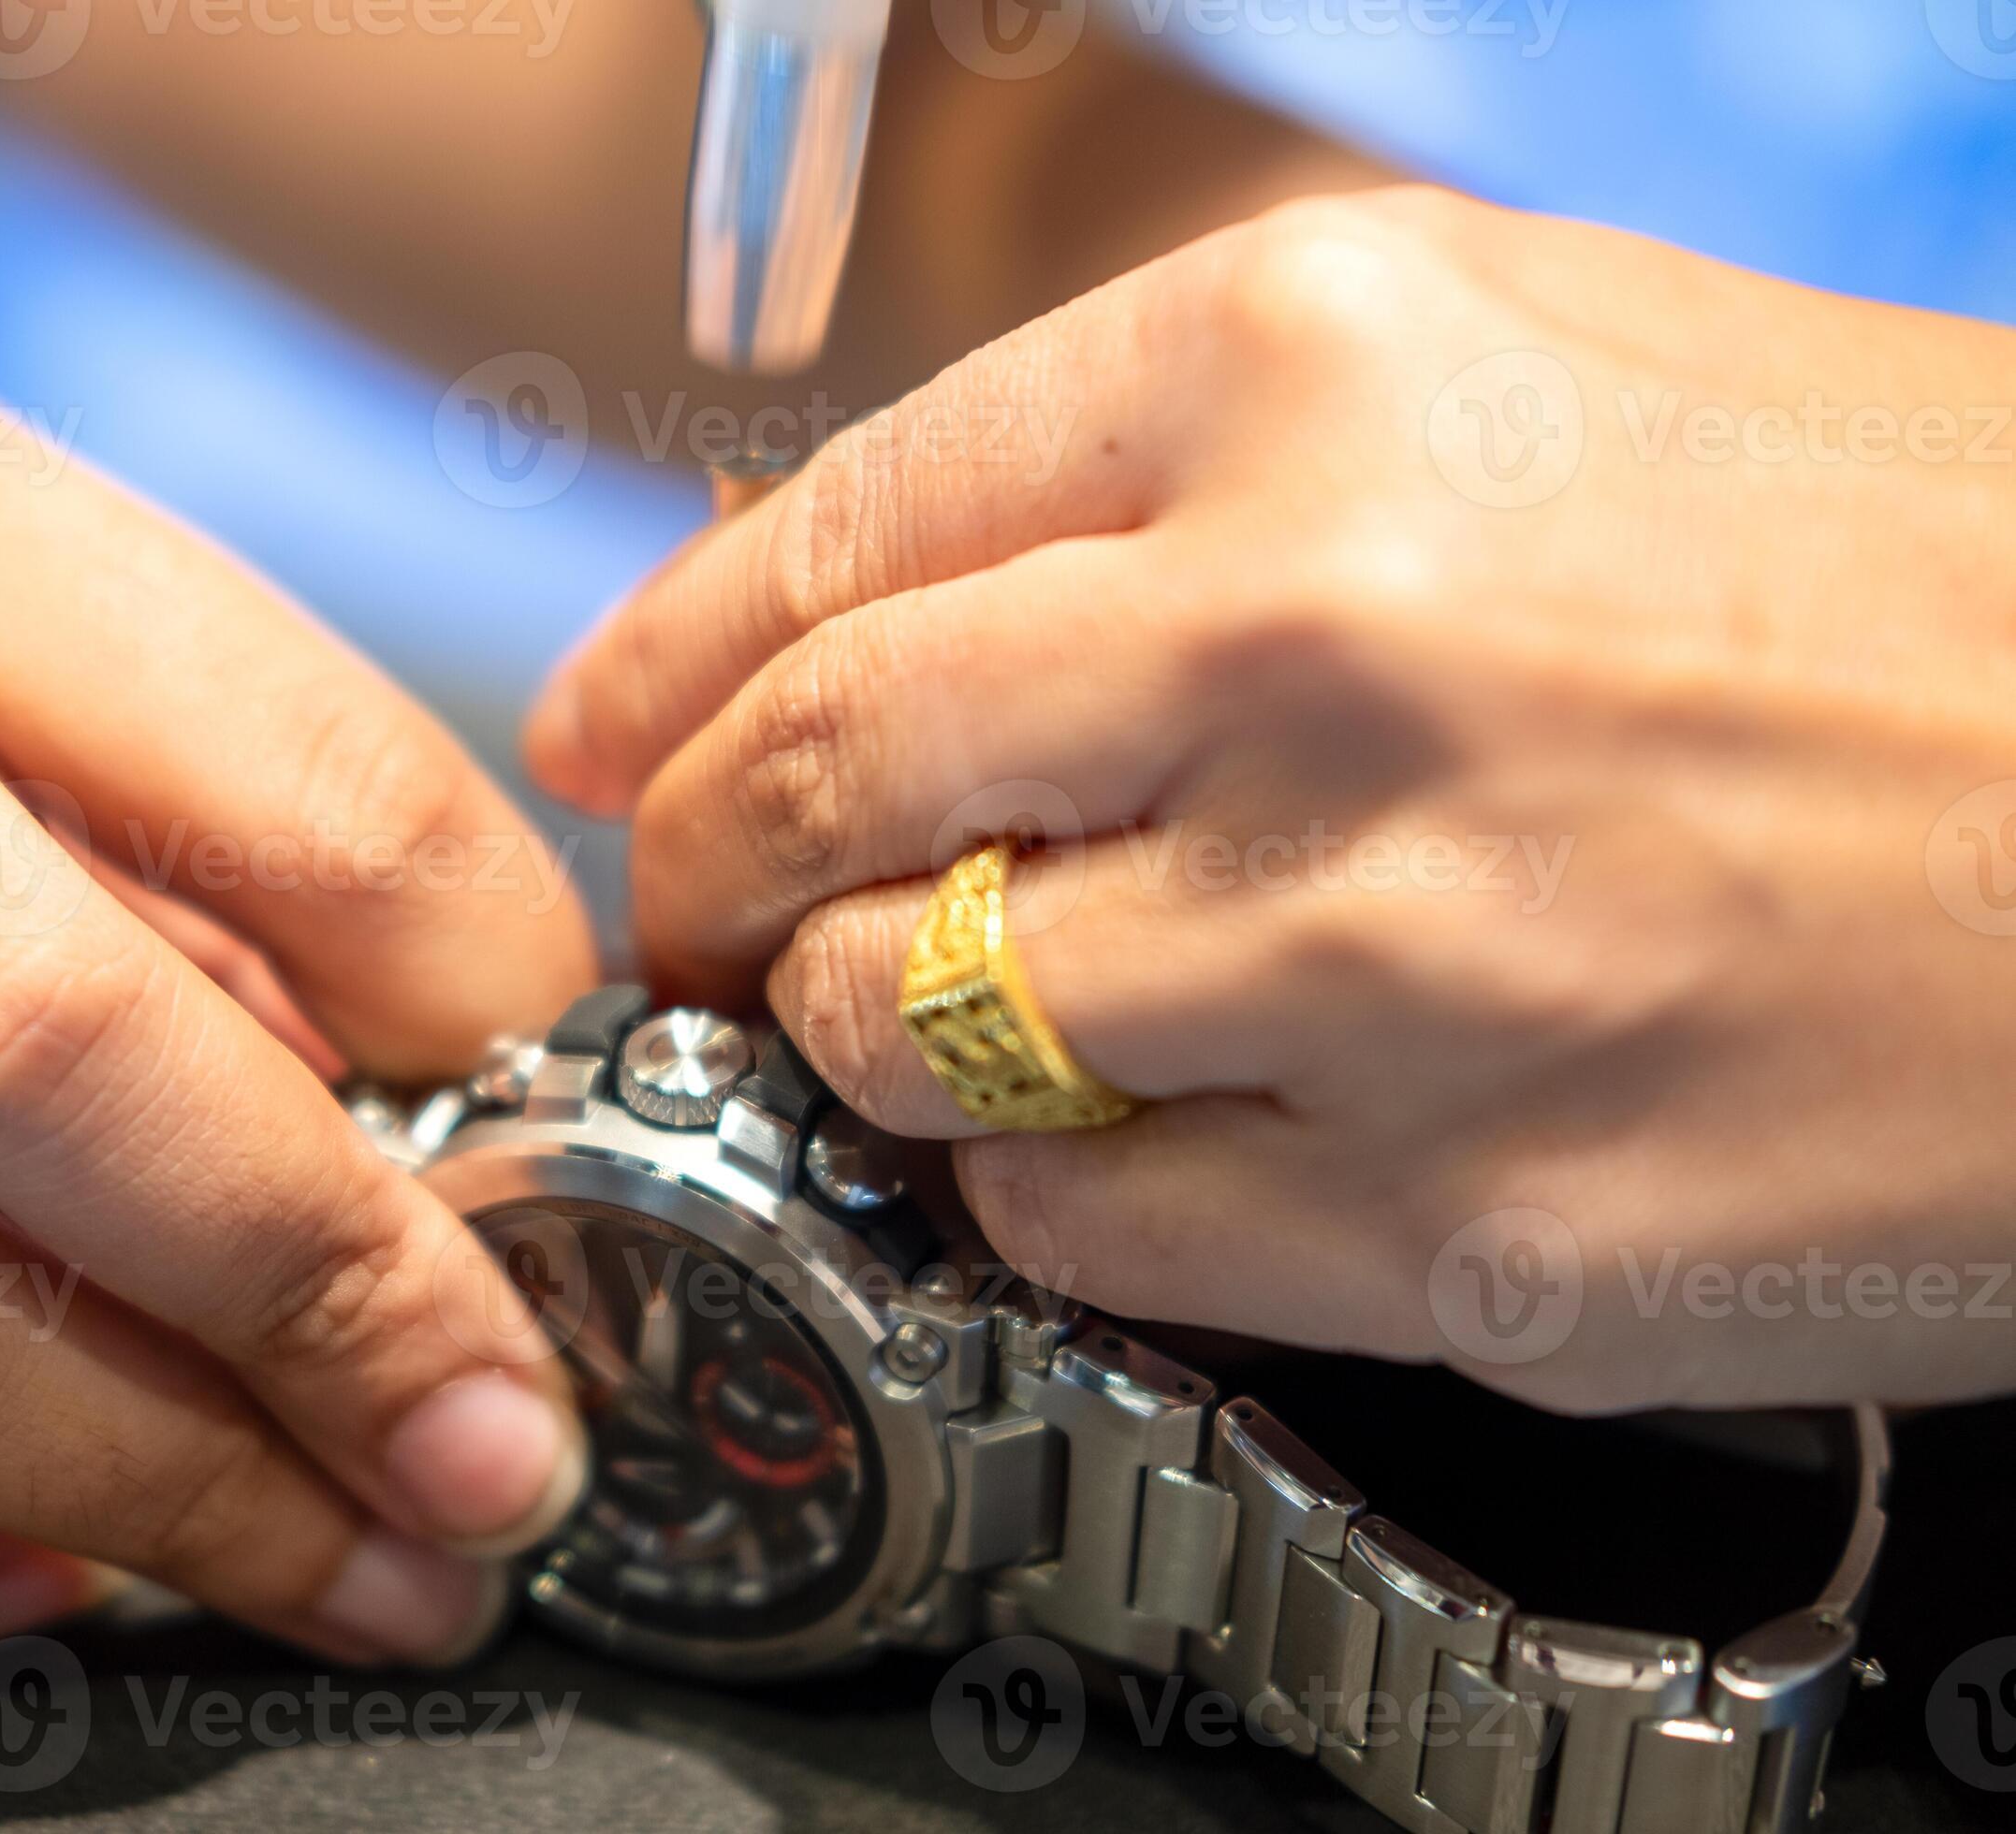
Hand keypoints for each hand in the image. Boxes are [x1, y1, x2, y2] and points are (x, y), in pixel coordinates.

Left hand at [528, 186, 2015, 1415]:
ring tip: (934, 1015)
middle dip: (704, 862)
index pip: (840, 530)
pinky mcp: (1456, 1215)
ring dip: (872, 1034)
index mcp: (1322, 368)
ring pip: (912, 1026)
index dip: (672, 655)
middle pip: (823, 780)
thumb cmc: (1928, 589)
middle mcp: (1321, 632)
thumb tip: (896, 605)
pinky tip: (1137, 1133)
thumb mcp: (1553, 377)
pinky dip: (1043, 1188)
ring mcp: (1384, 944)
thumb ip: (1193, 473)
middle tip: (695, 909)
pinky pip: (1085, 1222)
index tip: (610, 734)